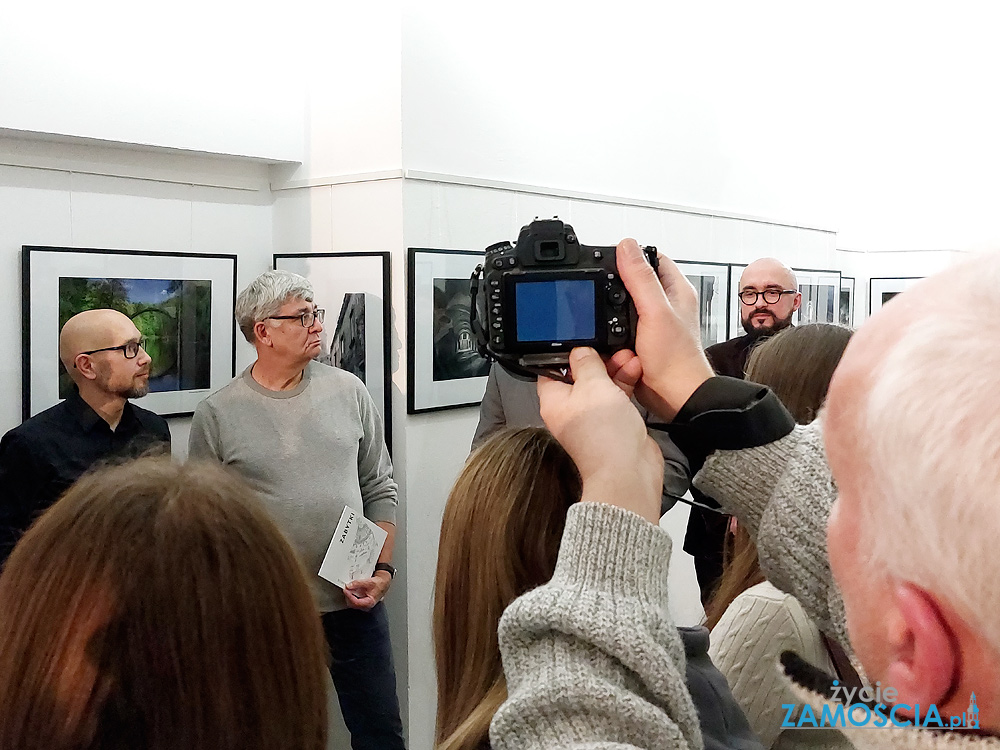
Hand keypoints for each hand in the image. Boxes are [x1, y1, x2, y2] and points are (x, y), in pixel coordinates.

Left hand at [343, 572, 391, 610]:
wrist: (383, 582)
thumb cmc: (380, 584)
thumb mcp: (369, 582)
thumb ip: (358, 583)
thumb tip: (349, 585)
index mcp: (369, 603)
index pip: (356, 602)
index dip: (349, 596)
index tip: (346, 590)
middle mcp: (366, 605)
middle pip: (352, 604)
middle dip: (348, 596)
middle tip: (346, 589)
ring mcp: (363, 604)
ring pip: (352, 603)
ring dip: (349, 596)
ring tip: (348, 589)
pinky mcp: (361, 601)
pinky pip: (354, 600)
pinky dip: (351, 595)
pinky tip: (351, 590)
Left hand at [538, 347, 663, 522]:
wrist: (628, 470)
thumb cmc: (603, 435)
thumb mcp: (593, 386)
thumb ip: (587, 364)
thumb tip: (580, 351)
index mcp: (554, 401)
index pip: (551, 370)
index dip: (565, 353)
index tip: (581, 340)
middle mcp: (571, 410)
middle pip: (579, 375)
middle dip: (597, 360)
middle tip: (611, 350)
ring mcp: (592, 417)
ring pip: (601, 385)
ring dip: (615, 370)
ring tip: (628, 357)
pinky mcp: (612, 423)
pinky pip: (616, 397)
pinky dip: (625, 384)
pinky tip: (635, 371)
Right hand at [608, 239, 713, 420]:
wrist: (674, 396)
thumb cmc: (676, 359)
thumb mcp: (656, 311)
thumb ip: (641, 279)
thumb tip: (626, 246)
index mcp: (675, 290)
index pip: (652, 258)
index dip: (631, 254)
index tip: (611, 257)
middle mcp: (665, 305)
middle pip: (633, 281)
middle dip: (614, 285)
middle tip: (597, 287)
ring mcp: (652, 324)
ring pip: (621, 307)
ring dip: (609, 312)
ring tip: (599, 313)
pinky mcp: (639, 341)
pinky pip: (617, 330)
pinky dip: (608, 332)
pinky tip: (603, 335)